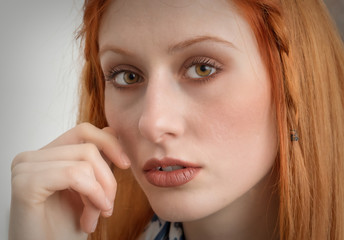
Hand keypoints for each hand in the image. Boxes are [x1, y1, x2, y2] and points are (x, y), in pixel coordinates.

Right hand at [9, 123, 130, 239]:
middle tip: (107, 208)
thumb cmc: (65, 227)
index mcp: (46, 155)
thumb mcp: (88, 188)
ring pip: (85, 161)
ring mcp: (26, 167)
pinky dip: (92, 195)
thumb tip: (111, 131)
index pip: (84, 131)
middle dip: (108, 180)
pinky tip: (89, 220)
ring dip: (100, 194)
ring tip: (94, 218)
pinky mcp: (25, 182)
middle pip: (89, 147)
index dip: (110, 144)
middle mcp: (32, 157)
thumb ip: (95, 161)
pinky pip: (74, 174)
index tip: (125, 165)